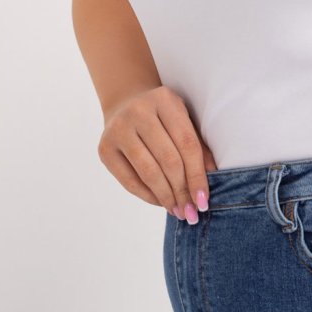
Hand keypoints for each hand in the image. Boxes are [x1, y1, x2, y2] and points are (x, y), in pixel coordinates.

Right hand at [98, 85, 217, 219]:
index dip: (197, 175)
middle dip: (182, 191)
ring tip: (178, 211)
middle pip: (168, 160)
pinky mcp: (105, 149)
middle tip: (191, 211)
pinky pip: (129, 180)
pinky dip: (148, 196)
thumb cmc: (163, 117)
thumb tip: (207, 185)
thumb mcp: (184, 120)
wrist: (124, 104)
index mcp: (164, 100)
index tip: (204, 200)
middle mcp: (138, 112)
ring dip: (166, 197)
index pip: (187, 144)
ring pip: (149, 172)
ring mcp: (118, 130)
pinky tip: (160, 202)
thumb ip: (198, 147)